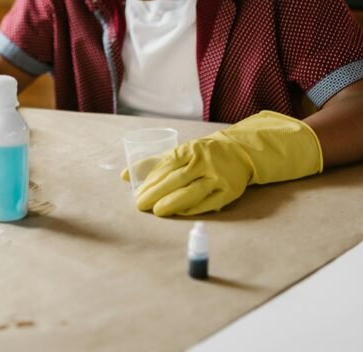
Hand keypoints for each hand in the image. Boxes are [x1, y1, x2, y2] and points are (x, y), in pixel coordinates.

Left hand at [124, 111, 322, 215]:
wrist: (238, 152)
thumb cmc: (202, 154)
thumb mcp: (179, 152)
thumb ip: (152, 163)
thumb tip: (124, 176)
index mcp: (189, 150)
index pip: (166, 165)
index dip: (151, 180)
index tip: (137, 193)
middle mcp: (203, 162)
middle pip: (177, 179)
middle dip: (157, 192)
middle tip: (141, 205)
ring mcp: (217, 176)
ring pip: (193, 191)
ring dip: (173, 202)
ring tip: (157, 211)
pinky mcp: (228, 190)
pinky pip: (209, 202)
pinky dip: (193, 208)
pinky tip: (180, 213)